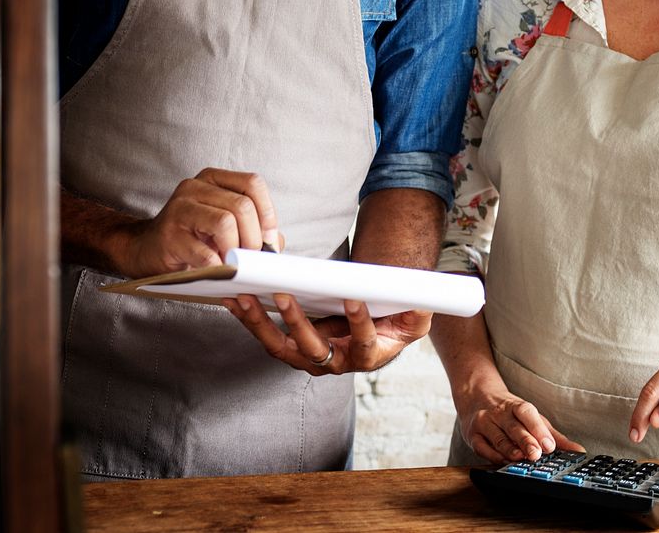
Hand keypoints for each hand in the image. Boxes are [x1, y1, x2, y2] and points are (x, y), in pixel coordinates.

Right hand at [118, 168, 280, 277]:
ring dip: (236, 250)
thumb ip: (254, 230)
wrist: (148, 250)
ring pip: (225, 222)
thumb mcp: (225, 227)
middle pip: (242, 206)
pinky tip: (217, 269)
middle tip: (250, 257)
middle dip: (253, 238)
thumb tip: (276, 244)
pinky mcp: (170, 235)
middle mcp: (195, 187)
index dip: (267, 213)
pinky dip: (218, 265)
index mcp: (213, 180)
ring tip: (233, 262)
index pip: (252, 184)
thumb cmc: (192, 239)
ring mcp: (180, 208)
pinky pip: (205, 251)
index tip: (267, 240)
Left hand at [222, 294, 431, 374]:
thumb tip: (423, 299)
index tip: (354, 300)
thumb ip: (420, 311)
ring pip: (280, 347)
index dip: (359, 325)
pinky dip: (249, 319)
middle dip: (296, 322)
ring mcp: (309, 358)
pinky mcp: (291, 349)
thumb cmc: (395, 323)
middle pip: (311, 349)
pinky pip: (267, 337)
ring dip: (260, 323)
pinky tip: (234, 300)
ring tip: (244, 298)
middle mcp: (335, 363)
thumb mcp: (415, 320)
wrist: (376, 331)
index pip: (364, 344)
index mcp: (367, 356)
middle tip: (283, 295)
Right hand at [456, 385, 583, 462]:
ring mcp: (484, 423)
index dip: (538, 429)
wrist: (476, 396)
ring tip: (519, 458)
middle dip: (525, 441)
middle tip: (536, 454)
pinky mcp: (472, 436)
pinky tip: (502, 461)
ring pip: (497, 437)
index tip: (549, 445)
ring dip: (508, 449)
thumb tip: (578, 451)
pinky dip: (492, 455)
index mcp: (516, 406)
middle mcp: (499, 413)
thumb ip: (553, 435)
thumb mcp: (532, 418)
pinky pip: (481, 447)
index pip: (527, 413)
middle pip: (513, 427)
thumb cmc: (509, 412)